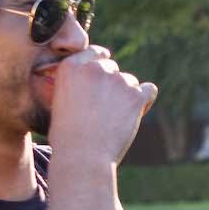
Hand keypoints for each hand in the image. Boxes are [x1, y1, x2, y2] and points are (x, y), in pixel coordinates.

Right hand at [44, 46, 159, 164]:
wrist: (82, 156)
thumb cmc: (67, 136)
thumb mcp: (59, 101)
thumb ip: (74, 84)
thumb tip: (92, 78)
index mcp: (71, 67)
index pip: (94, 53)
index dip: (99, 65)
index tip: (100, 79)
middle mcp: (94, 68)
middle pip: (112, 67)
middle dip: (111, 84)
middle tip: (105, 110)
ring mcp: (117, 80)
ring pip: (130, 81)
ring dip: (126, 95)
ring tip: (114, 120)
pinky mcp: (135, 95)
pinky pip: (149, 90)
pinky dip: (145, 100)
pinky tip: (136, 114)